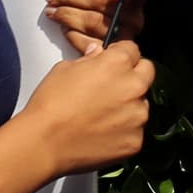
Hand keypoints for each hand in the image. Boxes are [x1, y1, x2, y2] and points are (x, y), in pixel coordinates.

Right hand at [17, 39, 153, 175]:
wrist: (45, 142)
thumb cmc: (50, 105)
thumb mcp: (65, 69)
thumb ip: (89, 59)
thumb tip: (97, 54)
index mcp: (118, 64)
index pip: (133, 50)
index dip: (121, 54)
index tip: (114, 61)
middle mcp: (134, 87)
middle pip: (147, 73)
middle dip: (133, 75)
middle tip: (112, 86)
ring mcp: (138, 116)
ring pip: (142, 104)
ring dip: (129, 105)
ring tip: (102, 114)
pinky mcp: (136, 141)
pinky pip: (136, 130)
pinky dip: (124, 130)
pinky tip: (103, 132)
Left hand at [45, 0, 157, 50]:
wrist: (74, 16)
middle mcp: (135, 16)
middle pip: (111, 2)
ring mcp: (124, 37)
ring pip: (98, 24)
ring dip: (69, 16)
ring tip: (52, 10)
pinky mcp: (109, 54)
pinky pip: (91, 45)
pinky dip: (74, 36)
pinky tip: (65, 28)